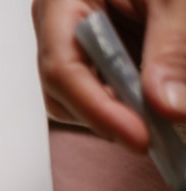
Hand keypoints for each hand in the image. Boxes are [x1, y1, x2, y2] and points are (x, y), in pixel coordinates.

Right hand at [32, 0, 185, 151]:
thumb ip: (173, 45)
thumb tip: (168, 105)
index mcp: (62, 1)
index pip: (62, 68)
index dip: (98, 109)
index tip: (139, 135)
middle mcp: (57, 25)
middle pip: (62, 92)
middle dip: (107, 117)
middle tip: (156, 133)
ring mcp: (70, 41)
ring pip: (76, 98)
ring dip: (117, 113)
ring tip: (159, 117)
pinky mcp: (93, 53)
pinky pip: (98, 89)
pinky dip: (126, 103)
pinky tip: (154, 100)